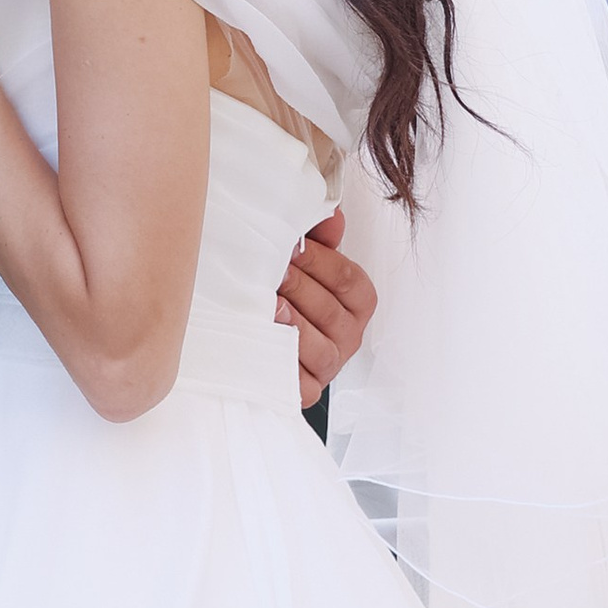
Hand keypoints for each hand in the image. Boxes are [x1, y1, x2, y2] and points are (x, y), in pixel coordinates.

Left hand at [276, 205, 376, 409]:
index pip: (350, 281)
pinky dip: (282, 363)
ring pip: (319, 347)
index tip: (294, 246)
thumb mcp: (302, 263)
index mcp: (356, 303)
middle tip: (273, 272)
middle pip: (331, 311)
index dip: (323, 262)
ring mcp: (329, 366)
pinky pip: (299, 381)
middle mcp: (348, 336)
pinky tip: (266, 342)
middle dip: (300, 287)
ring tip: (270, 305)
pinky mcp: (306, 392)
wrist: (251, 340)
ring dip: (293, 324)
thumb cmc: (283, 294)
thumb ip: (319, 237)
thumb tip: (330, 214)